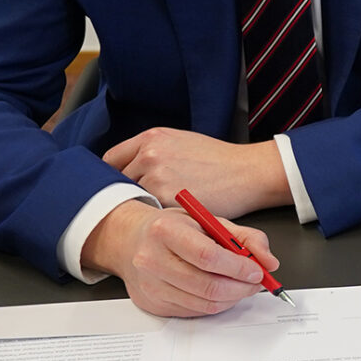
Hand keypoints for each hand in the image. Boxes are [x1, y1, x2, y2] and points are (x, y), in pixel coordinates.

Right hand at [82, 202, 279, 318]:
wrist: (130, 240)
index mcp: (165, 230)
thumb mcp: (207, 220)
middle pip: (207, 285)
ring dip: (232, 298)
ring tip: (241, 286)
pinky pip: (194, 311)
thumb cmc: (172, 228)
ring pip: (203, 303)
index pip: (208, 256)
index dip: (238, 267)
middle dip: (241, 288)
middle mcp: (152, 259)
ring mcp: (150, 285)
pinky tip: (220, 292)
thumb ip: (245, 237)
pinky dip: (215, 304)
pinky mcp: (152, 304)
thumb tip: (269, 262)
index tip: (256, 271)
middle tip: (255, 283)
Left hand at [101, 127, 289, 216]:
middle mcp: (149, 154)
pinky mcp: (168, 199)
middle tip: (134, 208)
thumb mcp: (182, 142)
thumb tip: (133, 168)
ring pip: (133, 200)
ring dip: (140, 209)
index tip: (117, 189)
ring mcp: (156, 177)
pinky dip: (156, 219)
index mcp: (151, 138)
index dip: (113, 177)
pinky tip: (165, 222)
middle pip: (117, 182)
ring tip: (150, 218)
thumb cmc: (220, 161)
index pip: (111, 160)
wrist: (249, 172)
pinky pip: (151, 214)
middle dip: (126, 195)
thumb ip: (154, 152)